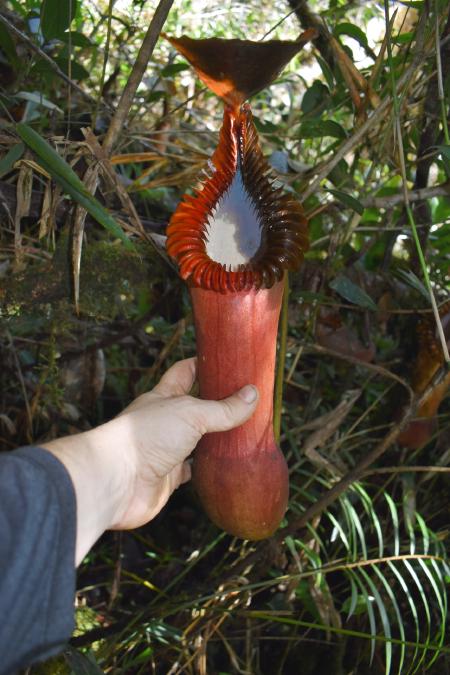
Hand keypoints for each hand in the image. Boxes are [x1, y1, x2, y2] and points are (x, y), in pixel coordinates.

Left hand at [42, 358, 257, 563]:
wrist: (116, 481)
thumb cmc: (145, 436)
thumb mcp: (190, 413)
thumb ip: (222, 408)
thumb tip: (253, 395)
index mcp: (164, 396)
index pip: (185, 372)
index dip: (204, 365)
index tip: (227, 361)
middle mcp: (164, 421)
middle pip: (194, 407)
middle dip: (216, 403)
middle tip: (246, 400)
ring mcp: (166, 449)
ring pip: (196, 440)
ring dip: (215, 437)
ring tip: (244, 431)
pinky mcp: (169, 477)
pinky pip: (193, 470)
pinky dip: (207, 468)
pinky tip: (225, 464)